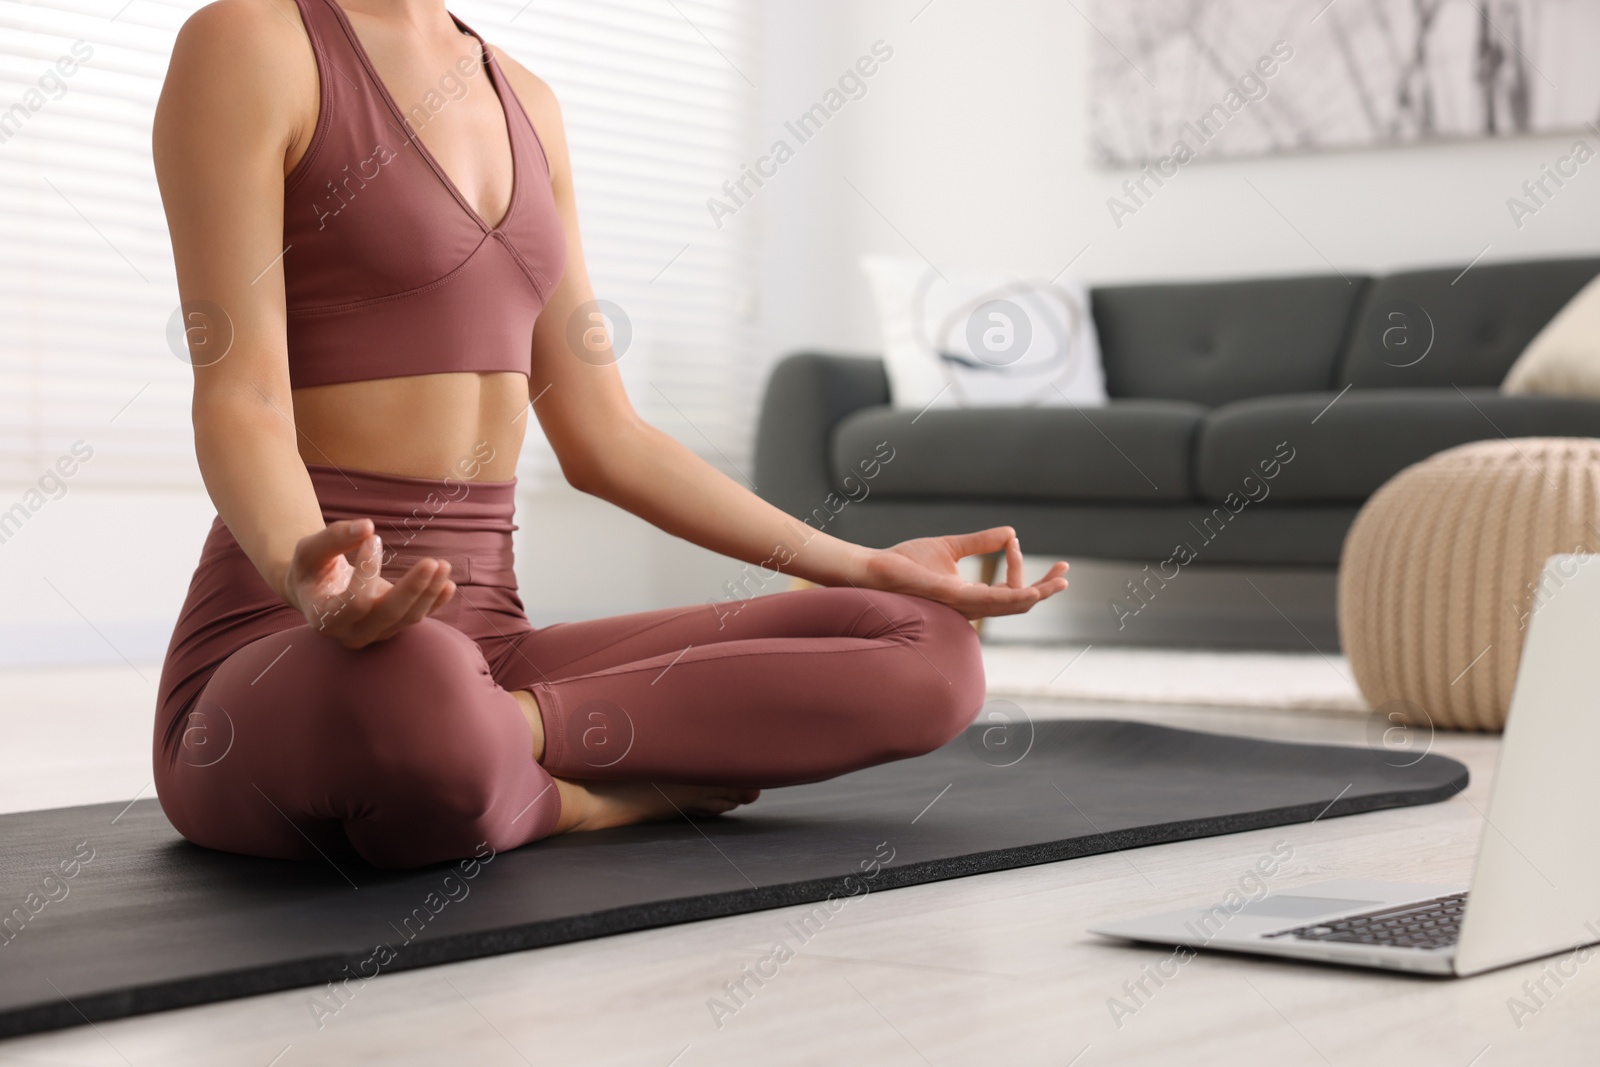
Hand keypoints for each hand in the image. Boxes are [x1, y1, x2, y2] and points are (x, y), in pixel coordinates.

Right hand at [281, 519, 456, 648]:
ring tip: (443, 565)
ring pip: (408, 618)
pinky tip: (448, 584)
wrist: (316, 591)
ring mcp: (374, 634)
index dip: (368, 571)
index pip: (354, 602)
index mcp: (324, 618)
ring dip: (429, 592)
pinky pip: (417, 618)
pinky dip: (434, 602)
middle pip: (388, 615)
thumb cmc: (311, 568)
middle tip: (431, 562)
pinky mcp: (392, 627)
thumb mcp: (310, 550)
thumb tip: (367, 526)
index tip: (374, 538)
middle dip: (412, 589)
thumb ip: (334, 538)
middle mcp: (350, 633)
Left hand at [857, 526, 1067, 619]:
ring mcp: (962, 605)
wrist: (877, 569)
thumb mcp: (952, 547)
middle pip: (1018, 604)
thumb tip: (1011, 533)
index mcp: (972, 597)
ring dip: (1036, 594)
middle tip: (1065, 574)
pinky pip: (988, 602)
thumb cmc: (908, 562)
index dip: (1023, 568)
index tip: (1014, 540)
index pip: (1010, 590)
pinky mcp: (951, 598)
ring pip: (1010, 606)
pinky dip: (1012, 597)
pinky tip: (1029, 591)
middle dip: (1045, 589)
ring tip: (1057, 584)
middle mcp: (971, 606)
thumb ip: (981, 543)